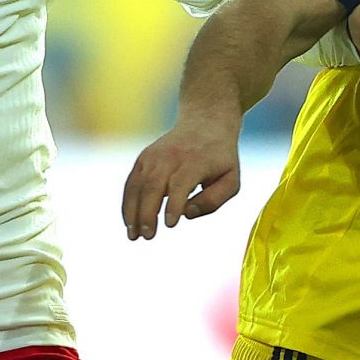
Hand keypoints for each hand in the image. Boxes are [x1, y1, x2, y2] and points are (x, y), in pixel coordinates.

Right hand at [122, 108, 241, 239]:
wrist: (205, 122)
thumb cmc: (220, 158)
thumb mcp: (231, 179)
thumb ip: (214, 200)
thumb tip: (187, 214)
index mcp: (195, 162)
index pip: (179, 184)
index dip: (173, 205)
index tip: (170, 225)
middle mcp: (170, 157)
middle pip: (153, 185)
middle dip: (148, 213)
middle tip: (148, 236)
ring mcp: (154, 157)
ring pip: (138, 185)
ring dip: (133, 212)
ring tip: (134, 236)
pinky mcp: (143, 159)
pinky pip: (131, 183)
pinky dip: (128, 203)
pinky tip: (129, 222)